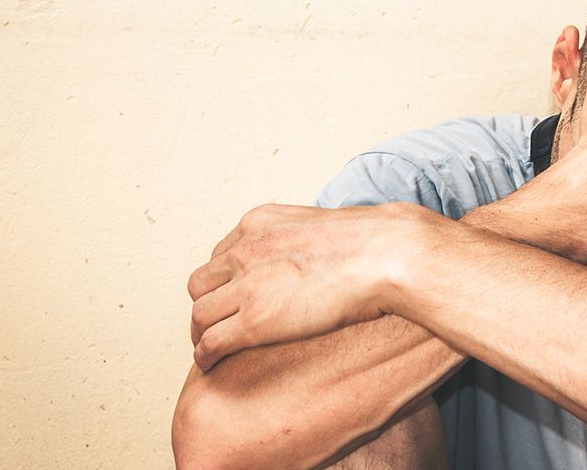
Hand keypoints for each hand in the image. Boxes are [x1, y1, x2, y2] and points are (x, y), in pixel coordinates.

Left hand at [185, 203, 421, 369]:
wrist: (386, 255)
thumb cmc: (374, 243)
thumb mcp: (324, 223)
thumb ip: (306, 237)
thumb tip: (318, 252)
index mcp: (260, 222)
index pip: (221, 254)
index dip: (224, 281)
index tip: (233, 297)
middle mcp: (246, 249)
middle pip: (201, 284)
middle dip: (209, 304)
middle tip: (221, 323)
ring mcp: (247, 285)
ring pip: (199, 314)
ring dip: (201, 334)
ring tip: (211, 348)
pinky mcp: (255, 320)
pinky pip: (211, 342)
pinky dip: (206, 355)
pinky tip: (213, 363)